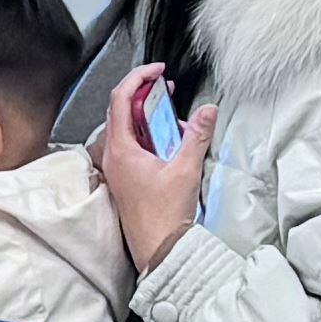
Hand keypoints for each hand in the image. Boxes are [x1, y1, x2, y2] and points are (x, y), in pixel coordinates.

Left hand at [93, 75, 207, 268]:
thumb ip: (197, 136)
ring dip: (149, 115)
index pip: (120, 99)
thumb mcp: (186, 170)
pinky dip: (150, 135)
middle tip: (166, 87)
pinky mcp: (126, 177)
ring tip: (173, 113)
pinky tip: (172, 140)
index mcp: (120, 149)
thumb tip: (207, 110)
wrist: (159, 250)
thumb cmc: (165, 217)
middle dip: (145, 94)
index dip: (138, 78)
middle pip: (121, 111)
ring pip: (127, 128)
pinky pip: (133, 145)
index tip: (158, 70)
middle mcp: (113, 156)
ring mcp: (118, 167)